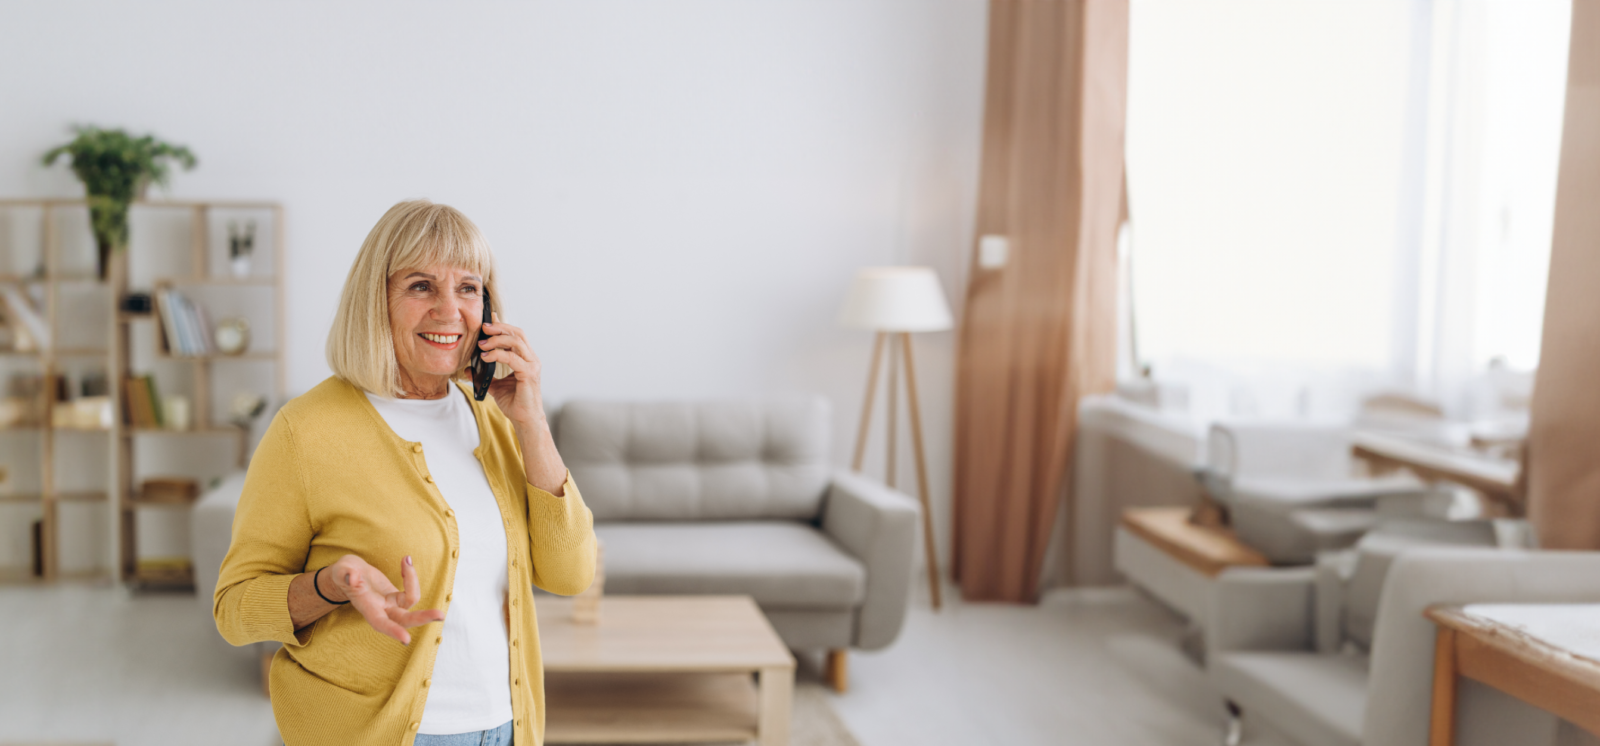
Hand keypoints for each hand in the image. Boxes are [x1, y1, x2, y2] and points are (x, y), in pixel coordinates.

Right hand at [324, 554, 443, 643]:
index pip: (381, 623)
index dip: (393, 631)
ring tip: (406, 560)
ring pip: (411, 602)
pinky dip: (410, 575)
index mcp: (368, 608)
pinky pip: (410, 589)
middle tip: (441, 615)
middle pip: (404, 619)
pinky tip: (405, 560)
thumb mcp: (341, 570)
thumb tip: (353, 577)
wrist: (349, 573)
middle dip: (422, 618)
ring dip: (414, 582)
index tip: (406, 639)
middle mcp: (382, 610)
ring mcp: (391, 604)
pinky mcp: (398, 596)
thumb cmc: (343, 573)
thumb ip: (345, 574)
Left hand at [477, 312, 546, 429]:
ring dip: (497, 339)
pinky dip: (498, 355)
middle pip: (518, 333)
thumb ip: (485, 375)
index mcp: (525, 359)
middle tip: (483, 327)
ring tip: (482, 343)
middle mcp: (531, 359)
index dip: (502, 326)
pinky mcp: (529, 374)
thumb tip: (468, 369)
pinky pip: (512, 358)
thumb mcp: (495, 386)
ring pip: (516, 342)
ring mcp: (532, 366)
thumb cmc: (515, 403)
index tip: (487, 320)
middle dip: (499, 327)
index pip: (515, 335)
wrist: (525, 420)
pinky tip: (485, 357)